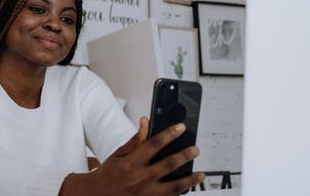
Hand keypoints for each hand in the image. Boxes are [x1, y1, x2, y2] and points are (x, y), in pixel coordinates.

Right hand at [60, 117, 203, 195]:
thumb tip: (146, 122)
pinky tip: (187, 188)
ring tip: (200, 174)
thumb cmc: (109, 174)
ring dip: (189, 180)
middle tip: (195, 149)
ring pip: (173, 187)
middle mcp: (140, 178)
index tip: (180, 127)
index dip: (169, 134)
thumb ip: (135, 139)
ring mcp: (146, 194)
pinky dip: (179, 193)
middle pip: (168, 165)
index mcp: (132, 163)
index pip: (154, 144)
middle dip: (184, 156)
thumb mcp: (119, 154)